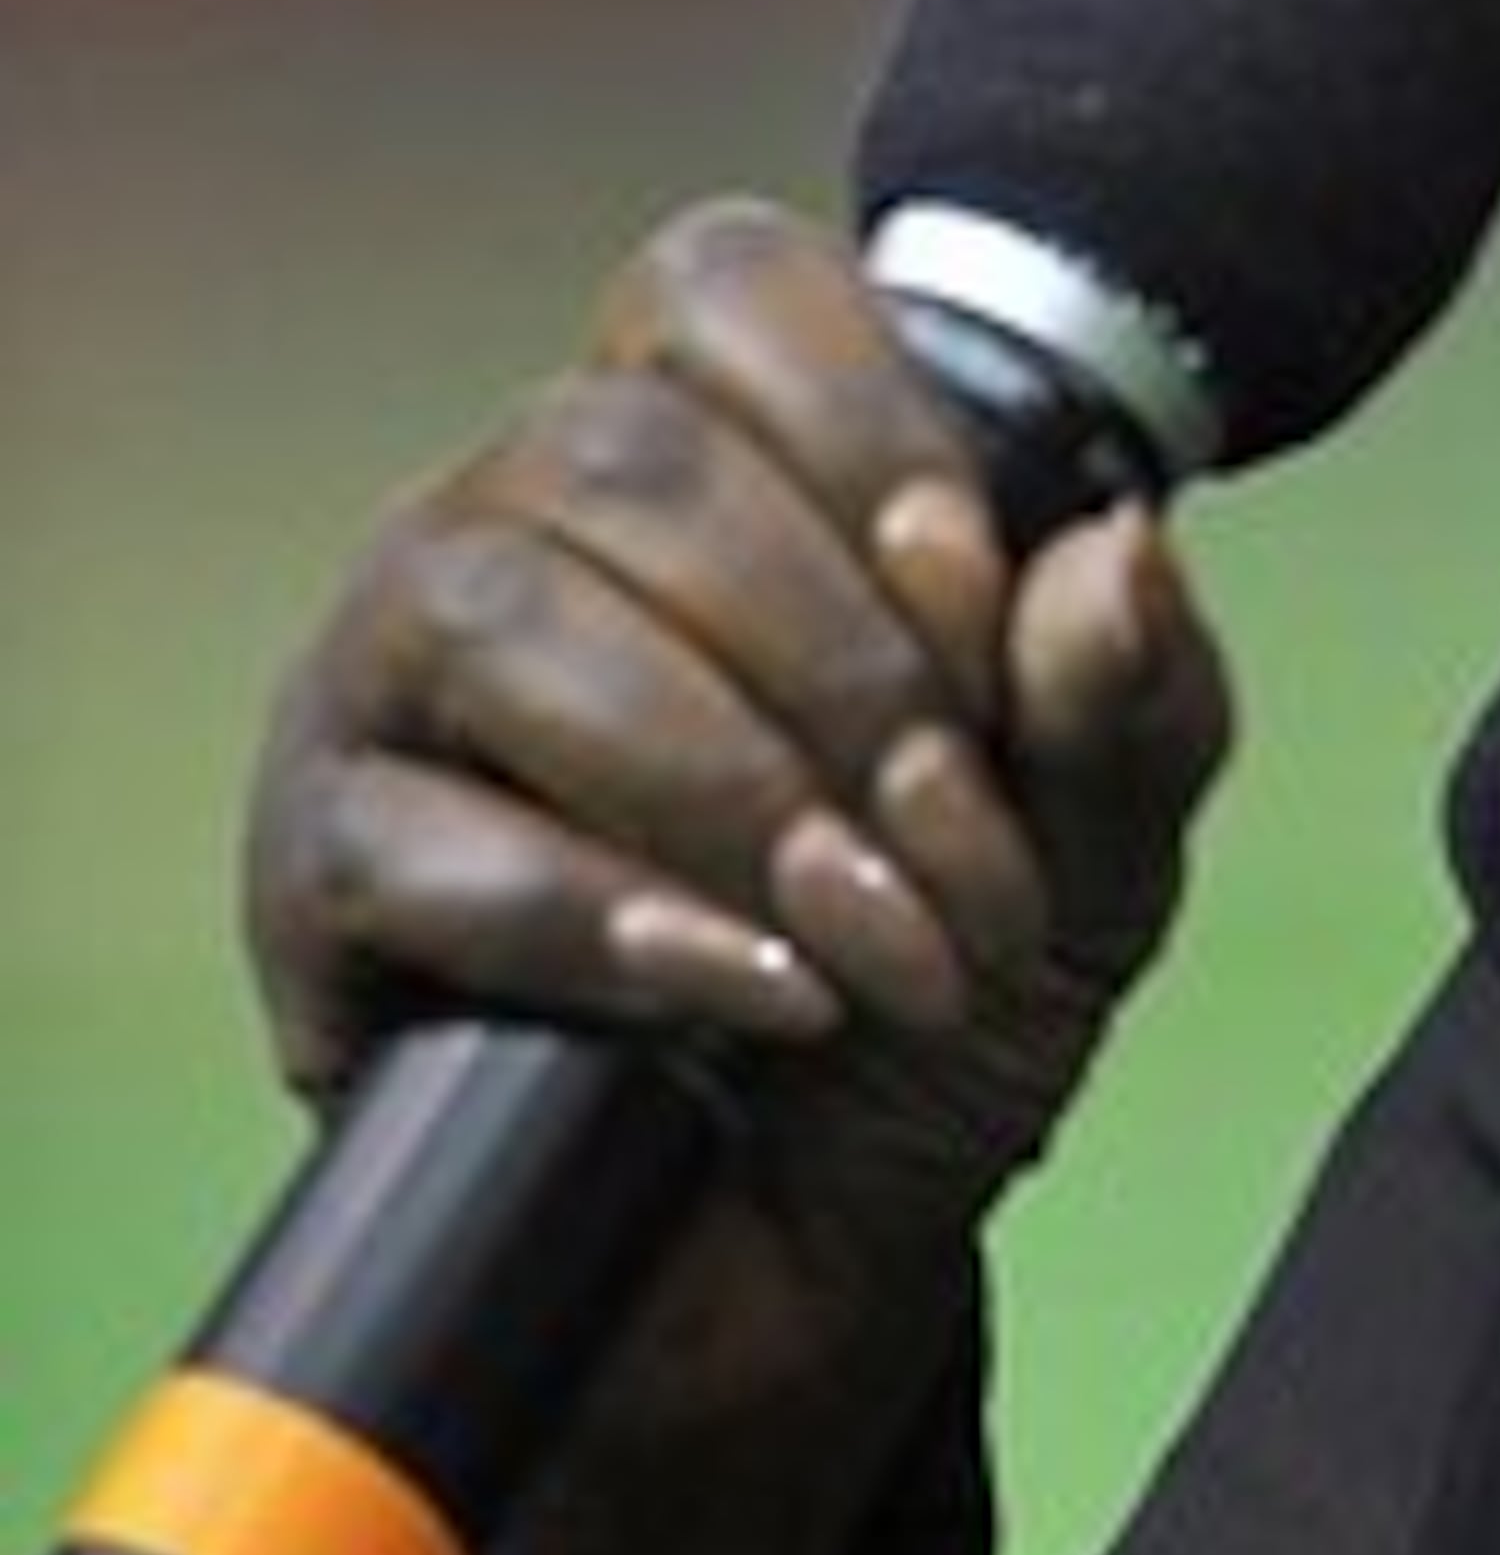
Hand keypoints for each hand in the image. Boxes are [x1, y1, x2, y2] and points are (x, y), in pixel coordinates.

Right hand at [240, 196, 1235, 1554]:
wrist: (803, 1264)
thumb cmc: (931, 999)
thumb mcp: (1097, 850)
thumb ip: (1130, 699)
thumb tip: (1113, 554)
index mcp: (701, 463)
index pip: (723, 290)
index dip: (871, 426)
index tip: (977, 602)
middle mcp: (519, 527)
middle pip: (627, 451)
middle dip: (839, 661)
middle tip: (952, 851)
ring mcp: (389, 689)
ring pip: (503, 612)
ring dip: (726, 783)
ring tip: (866, 940)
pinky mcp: (314, 877)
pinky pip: (414, 839)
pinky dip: (611, 923)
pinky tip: (750, 997)